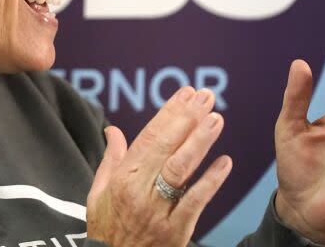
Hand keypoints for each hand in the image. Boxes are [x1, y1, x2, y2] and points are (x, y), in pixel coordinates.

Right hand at [86, 87, 231, 246]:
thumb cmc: (106, 228)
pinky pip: (196, 202)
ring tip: (216, 119)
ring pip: (180, 170)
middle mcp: (139, 191)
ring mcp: (159, 212)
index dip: (169, 114)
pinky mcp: (176, 231)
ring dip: (200, 142)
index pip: (148, 138)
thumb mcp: (99, 193)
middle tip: (206, 97)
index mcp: (122, 179)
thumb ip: (110, 159)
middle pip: (166, 148)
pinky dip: (211, 181)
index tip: (185, 94)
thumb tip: (112, 130)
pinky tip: (225, 162)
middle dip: (187, 119)